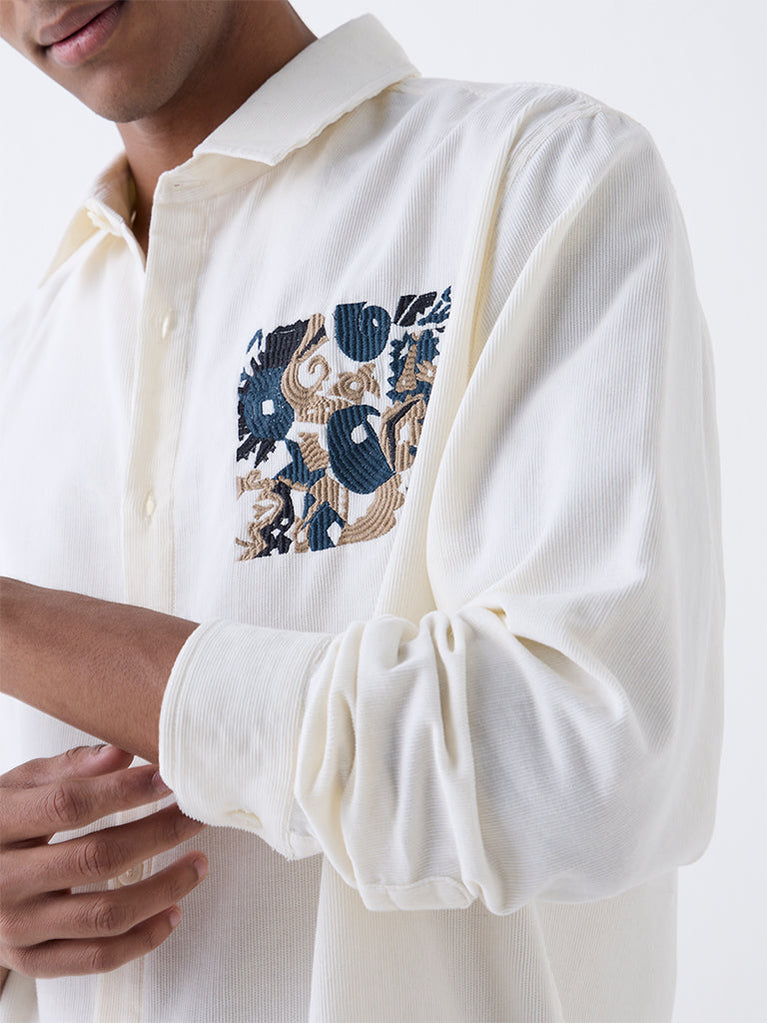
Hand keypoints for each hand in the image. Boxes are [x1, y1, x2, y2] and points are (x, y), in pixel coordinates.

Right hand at [0, 744, 207, 978]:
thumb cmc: (1, 824)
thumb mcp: (20, 785)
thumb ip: (70, 767)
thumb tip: (123, 752)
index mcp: (0, 824)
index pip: (70, 805)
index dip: (125, 791)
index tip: (169, 778)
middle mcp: (4, 880)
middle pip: (98, 858)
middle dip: (159, 834)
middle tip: (197, 816)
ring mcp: (17, 927)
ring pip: (105, 914)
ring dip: (164, 888)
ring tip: (199, 862)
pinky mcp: (31, 961)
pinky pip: (96, 958)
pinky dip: (144, 939)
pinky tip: (175, 911)